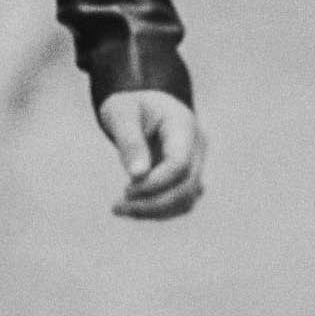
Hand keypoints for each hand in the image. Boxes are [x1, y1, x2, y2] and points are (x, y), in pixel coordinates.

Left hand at [97, 90, 204, 219]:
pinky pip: (181, 200)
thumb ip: (129, 141)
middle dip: (153, 202)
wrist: (141, 105)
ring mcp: (196, 162)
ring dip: (155, 210)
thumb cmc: (128, 105)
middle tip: (118, 206)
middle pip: (187, 185)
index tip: (126, 189)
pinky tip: (132, 208)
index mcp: (183, 124)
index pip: (179, 163)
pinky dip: (158, 209)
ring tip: (120, 209)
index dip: (155, 182)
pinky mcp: (188, 176)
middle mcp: (196, 145)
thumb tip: (137, 175)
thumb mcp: (120, 114)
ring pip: (187, 198)